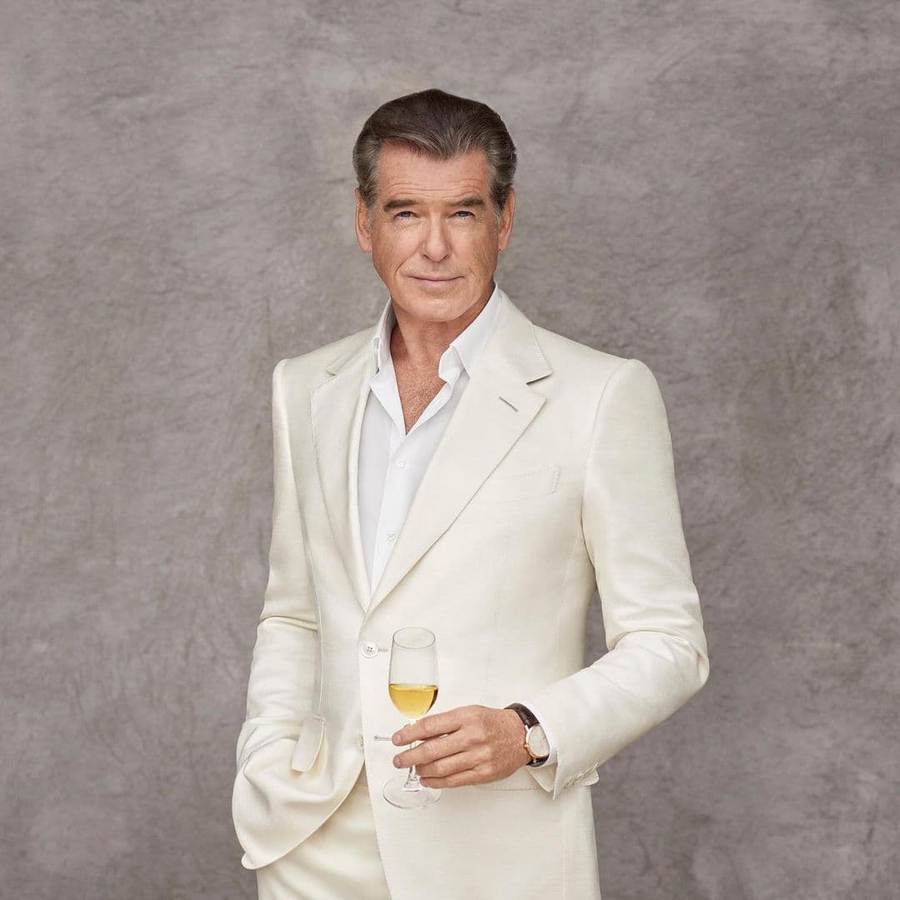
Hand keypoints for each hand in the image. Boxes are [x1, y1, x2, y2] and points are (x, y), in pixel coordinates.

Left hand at [391, 704, 531, 787]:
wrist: (520, 735)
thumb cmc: (492, 722)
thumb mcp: (469, 712)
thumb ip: (446, 722)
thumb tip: (418, 733)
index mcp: (466, 717)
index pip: (430, 726)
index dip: (409, 734)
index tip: (398, 739)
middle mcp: (471, 736)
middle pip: (432, 750)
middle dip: (410, 757)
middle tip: (399, 760)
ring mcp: (478, 757)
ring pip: (441, 768)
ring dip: (422, 770)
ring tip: (414, 768)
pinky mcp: (483, 773)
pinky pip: (454, 781)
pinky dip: (436, 781)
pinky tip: (427, 779)